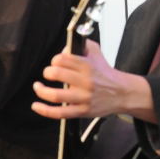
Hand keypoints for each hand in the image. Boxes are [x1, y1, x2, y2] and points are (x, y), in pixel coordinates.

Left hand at [31, 40, 156, 122]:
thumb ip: (81, 45)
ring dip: (41, 91)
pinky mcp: (82, 111)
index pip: (62, 59)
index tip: (56, 63)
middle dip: (47, 72)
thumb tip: (65, 48)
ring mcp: (83, 98)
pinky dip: (45, 110)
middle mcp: (85, 82)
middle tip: (49, 74)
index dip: (55, 60)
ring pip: (56, 95)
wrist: (123, 93)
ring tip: (38, 87)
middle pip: (56, 74)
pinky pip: (60, 113)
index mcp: (87, 66)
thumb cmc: (105, 73)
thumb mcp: (96, 53)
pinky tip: (36, 105)